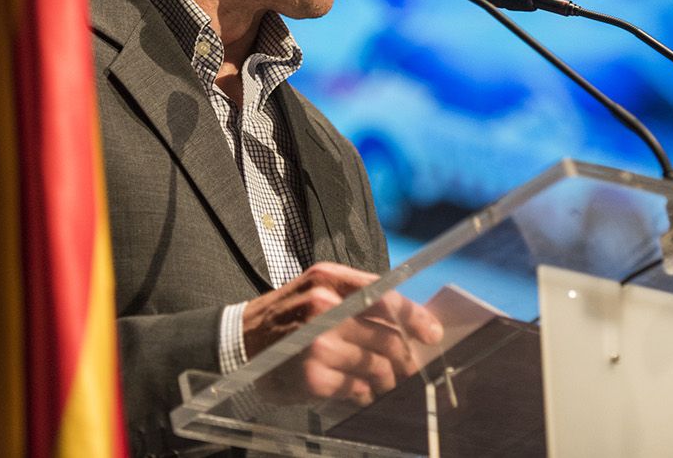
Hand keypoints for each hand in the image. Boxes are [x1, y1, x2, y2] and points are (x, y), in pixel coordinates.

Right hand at [243, 261, 442, 406]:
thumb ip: (356, 297)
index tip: (432, 333)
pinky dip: (366, 393)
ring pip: (376, 365)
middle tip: (411, 367)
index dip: (415, 317)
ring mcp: (317, 343)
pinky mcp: (312, 375)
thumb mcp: (316, 288)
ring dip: (387, 378)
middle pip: (386, 336)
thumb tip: (404, 322)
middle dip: (405, 357)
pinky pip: (356, 388)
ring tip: (386, 382)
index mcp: (329, 279)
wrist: (240, 341)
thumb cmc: (287, 316)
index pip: (385, 296)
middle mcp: (324, 307)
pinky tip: (363, 392)